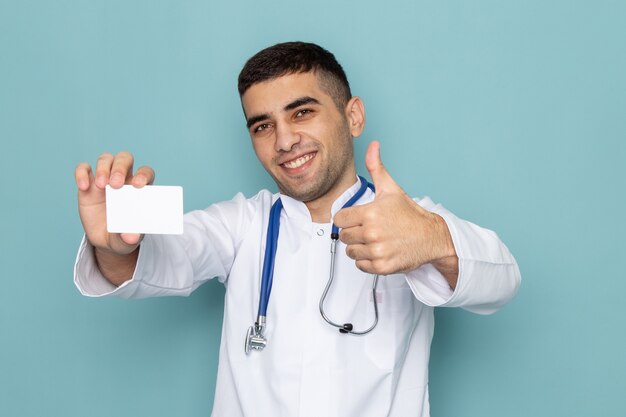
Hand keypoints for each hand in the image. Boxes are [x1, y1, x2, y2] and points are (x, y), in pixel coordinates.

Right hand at [75, 151, 154, 255]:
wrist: (106, 240)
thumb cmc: (123, 235)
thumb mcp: (127, 240)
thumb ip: (130, 238)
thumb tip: (132, 237)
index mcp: (139, 189)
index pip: (145, 172)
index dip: (143, 175)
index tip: (138, 185)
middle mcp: (124, 179)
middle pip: (125, 159)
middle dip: (121, 167)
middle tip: (116, 184)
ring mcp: (105, 179)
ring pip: (106, 159)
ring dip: (104, 168)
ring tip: (102, 186)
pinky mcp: (88, 184)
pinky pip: (84, 168)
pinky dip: (82, 173)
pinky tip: (84, 186)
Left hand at [333, 141, 457, 283]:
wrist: (431, 237)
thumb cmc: (410, 214)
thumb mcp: (391, 189)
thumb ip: (376, 167)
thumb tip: (372, 145)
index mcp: (370, 213)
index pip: (339, 219)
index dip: (348, 218)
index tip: (357, 218)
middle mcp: (372, 233)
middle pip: (344, 236)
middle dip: (353, 233)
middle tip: (369, 229)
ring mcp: (377, 251)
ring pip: (351, 252)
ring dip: (359, 247)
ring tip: (374, 240)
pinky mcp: (382, 266)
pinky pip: (360, 266)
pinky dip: (367, 261)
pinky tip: (378, 251)